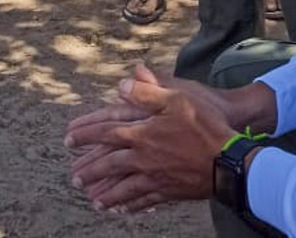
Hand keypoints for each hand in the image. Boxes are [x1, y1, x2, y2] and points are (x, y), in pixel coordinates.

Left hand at [66, 64, 236, 212]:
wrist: (226, 159)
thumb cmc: (204, 124)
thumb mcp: (177, 97)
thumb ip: (147, 90)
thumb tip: (121, 85)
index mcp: (142, 132)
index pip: (107, 131)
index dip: (86, 134)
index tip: (69, 138)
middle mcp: (143, 157)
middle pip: (109, 164)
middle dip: (90, 169)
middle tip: (73, 176)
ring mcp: (154, 177)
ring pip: (122, 187)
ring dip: (105, 192)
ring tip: (91, 198)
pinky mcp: (168, 191)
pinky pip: (142, 200)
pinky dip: (129, 205)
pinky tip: (121, 210)